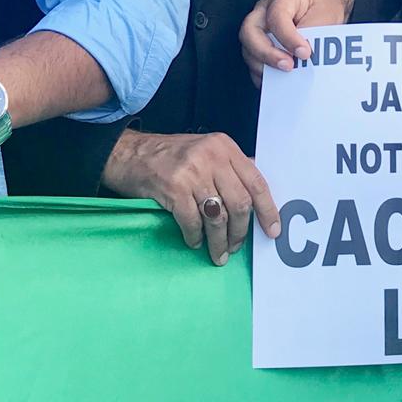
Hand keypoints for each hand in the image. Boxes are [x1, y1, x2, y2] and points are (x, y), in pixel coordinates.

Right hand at [101, 128, 279, 265]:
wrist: (129, 153)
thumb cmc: (170, 155)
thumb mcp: (206, 150)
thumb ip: (229, 168)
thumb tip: (255, 197)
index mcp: (225, 147)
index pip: (256, 181)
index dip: (267, 209)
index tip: (272, 231)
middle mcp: (212, 156)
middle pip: (239, 203)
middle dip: (240, 232)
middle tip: (235, 248)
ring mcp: (193, 172)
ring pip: (218, 216)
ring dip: (219, 241)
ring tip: (218, 254)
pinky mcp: (173, 188)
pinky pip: (193, 222)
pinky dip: (196, 237)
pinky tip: (194, 242)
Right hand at [240, 0, 354, 85]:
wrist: (324, 1)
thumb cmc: (323, 5)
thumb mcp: (326, 14)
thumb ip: (314, 34)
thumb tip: (303, 58)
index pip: (276, 17)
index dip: (288, 38)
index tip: (304, 53)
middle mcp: (263, 11)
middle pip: (249, 32)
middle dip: (266, 53)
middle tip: (288, 66)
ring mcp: (258, 27)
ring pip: (248, 49)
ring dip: (265, 66)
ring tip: (287, 77)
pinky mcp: (259, 44)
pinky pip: (254, 62)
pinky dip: (264, 74)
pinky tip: (280, 82)